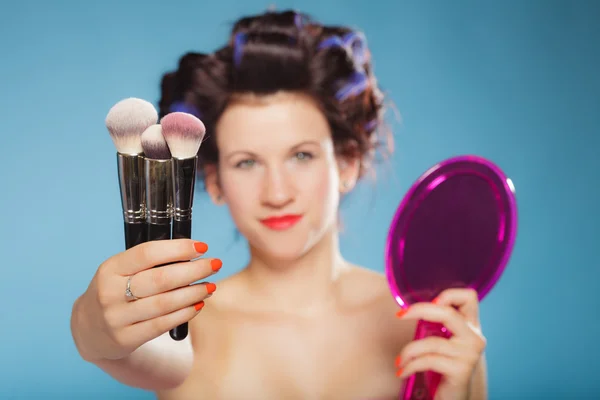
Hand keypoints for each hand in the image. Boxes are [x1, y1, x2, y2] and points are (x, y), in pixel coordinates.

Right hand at [70, 239, 221, 361]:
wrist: (89, 329)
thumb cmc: (116, 290)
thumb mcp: (121, 271)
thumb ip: (149, 262)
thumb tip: (192, 253)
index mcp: (110, 268)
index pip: (147, 253)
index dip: (178, 248)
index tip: (202, 247)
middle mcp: (110, 292)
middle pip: (160, 279)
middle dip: (193, 270)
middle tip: (215, 264)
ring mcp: (116, 318)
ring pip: (164, 303)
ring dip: (193, 293)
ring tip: (210, 286)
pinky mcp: (125, 339)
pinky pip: (161, 324)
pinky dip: (184, 313)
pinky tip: (198, 304)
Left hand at [395, 288, 486, 399]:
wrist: (453, 398)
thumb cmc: (443, 367)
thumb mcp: (442, 340)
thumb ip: (436, 324)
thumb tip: (409, 309)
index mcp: (471, 326)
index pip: (469, 297)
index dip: (449, 294)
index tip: (430, 301)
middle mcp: (475, 338)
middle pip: (448, 313)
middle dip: (419, 310)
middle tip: (400, 315)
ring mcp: (470, 354)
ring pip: (432, 342)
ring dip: (409, 351)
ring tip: (400, 360)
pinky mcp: (461, 370)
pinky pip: (428, 360)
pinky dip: (410, 365)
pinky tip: (402, 370)